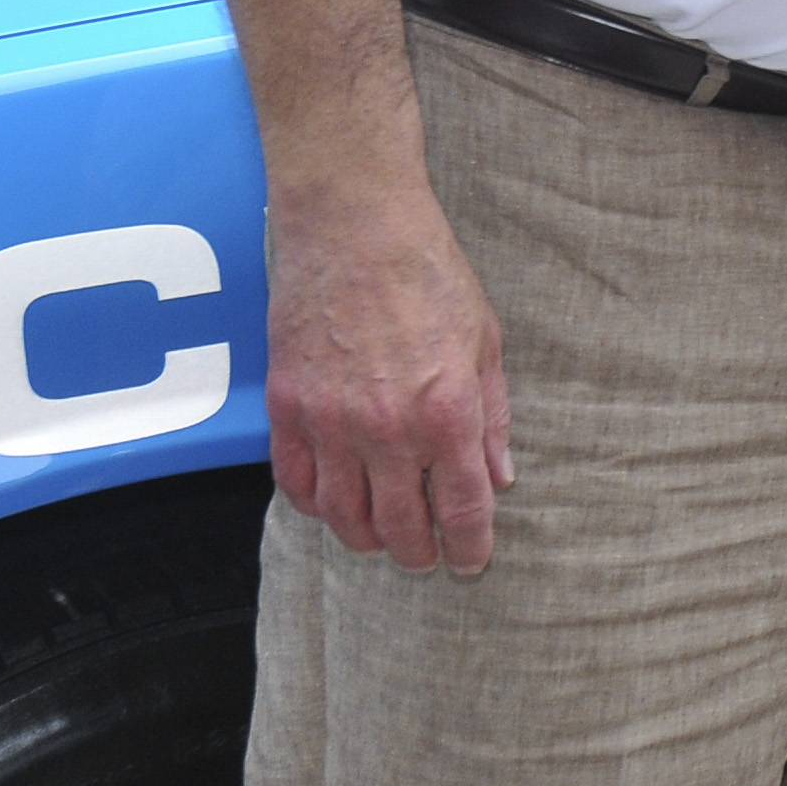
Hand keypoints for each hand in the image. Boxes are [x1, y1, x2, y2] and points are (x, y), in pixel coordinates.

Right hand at [262, 180, 516, 574]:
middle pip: (399, 527)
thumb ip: (492, 417)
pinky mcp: (288, 407)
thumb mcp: (484, 341)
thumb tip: (499, 476)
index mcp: (446, 412)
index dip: (469, 546)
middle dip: (418, 553)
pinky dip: (315, 506)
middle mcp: (386, 429)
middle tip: (426, 556)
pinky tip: (334, 503)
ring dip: (366, 539)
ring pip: (343, 518)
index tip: (471, 561)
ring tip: (382, 538)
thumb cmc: (427, 271)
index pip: (460, 509)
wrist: (354, 224)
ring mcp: (331, 422)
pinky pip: (296, 483)